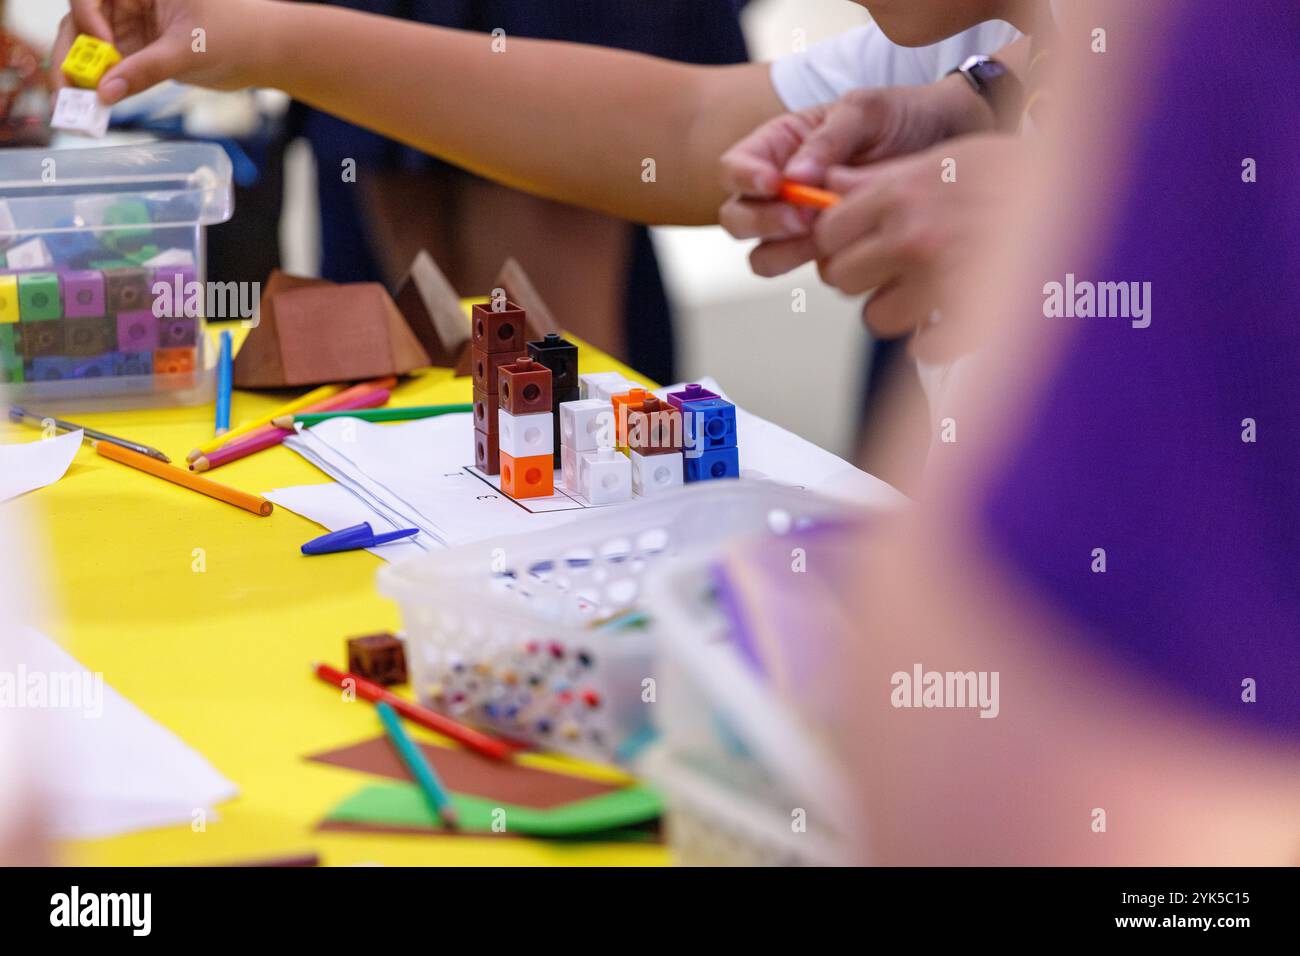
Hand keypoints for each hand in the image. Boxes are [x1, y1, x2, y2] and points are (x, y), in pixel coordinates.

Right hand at [54, 0, 266, 103]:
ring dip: (80, 76)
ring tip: (72, 108)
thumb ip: (146, 70)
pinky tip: (94, 110)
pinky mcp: (139, 52)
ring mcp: (131, 27)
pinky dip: (101, 88)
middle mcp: (129, 1)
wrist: (263, 53)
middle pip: (82, 23)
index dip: (88, 18)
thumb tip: (106, 93)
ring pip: (91, 49)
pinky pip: (110, 69)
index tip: (105, 49)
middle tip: (64, 91)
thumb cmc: (235, 34)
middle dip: (71, 55)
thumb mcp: (187, 50)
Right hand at [718, 76, 992, 277]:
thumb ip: (827, 140)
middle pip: (737, 219)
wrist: (950, 143)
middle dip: (764, 222)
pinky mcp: (830, 253)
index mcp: (777, 147)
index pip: (733, 167)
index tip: (774, 183)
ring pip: (763, 256)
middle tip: (805, 218)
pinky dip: (825, 266)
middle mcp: (780, 191)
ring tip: (826, 236)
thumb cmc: (902, 116)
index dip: (744, 179)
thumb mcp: (866, 112)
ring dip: (786, 252)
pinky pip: (810, 272)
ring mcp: (801, 227)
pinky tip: (855, 248)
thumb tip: (793, 179)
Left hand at [809, 135, 1019, 358]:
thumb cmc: (1024, 174)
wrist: (1091, 196)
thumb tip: (830, 187)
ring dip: (896, 309)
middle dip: (861, 275)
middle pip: (841, 277)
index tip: (851, 243)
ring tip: (924, 291)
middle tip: (888, 268)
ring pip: (876, 318)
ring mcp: (941, 280)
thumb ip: (884, 176)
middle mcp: (914, 235)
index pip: (827, 231)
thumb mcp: (950, 158)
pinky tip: (951, 318)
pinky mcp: (971, 318)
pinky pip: (924, 347)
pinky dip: (935, 340)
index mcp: (904, 192)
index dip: (835, 241)